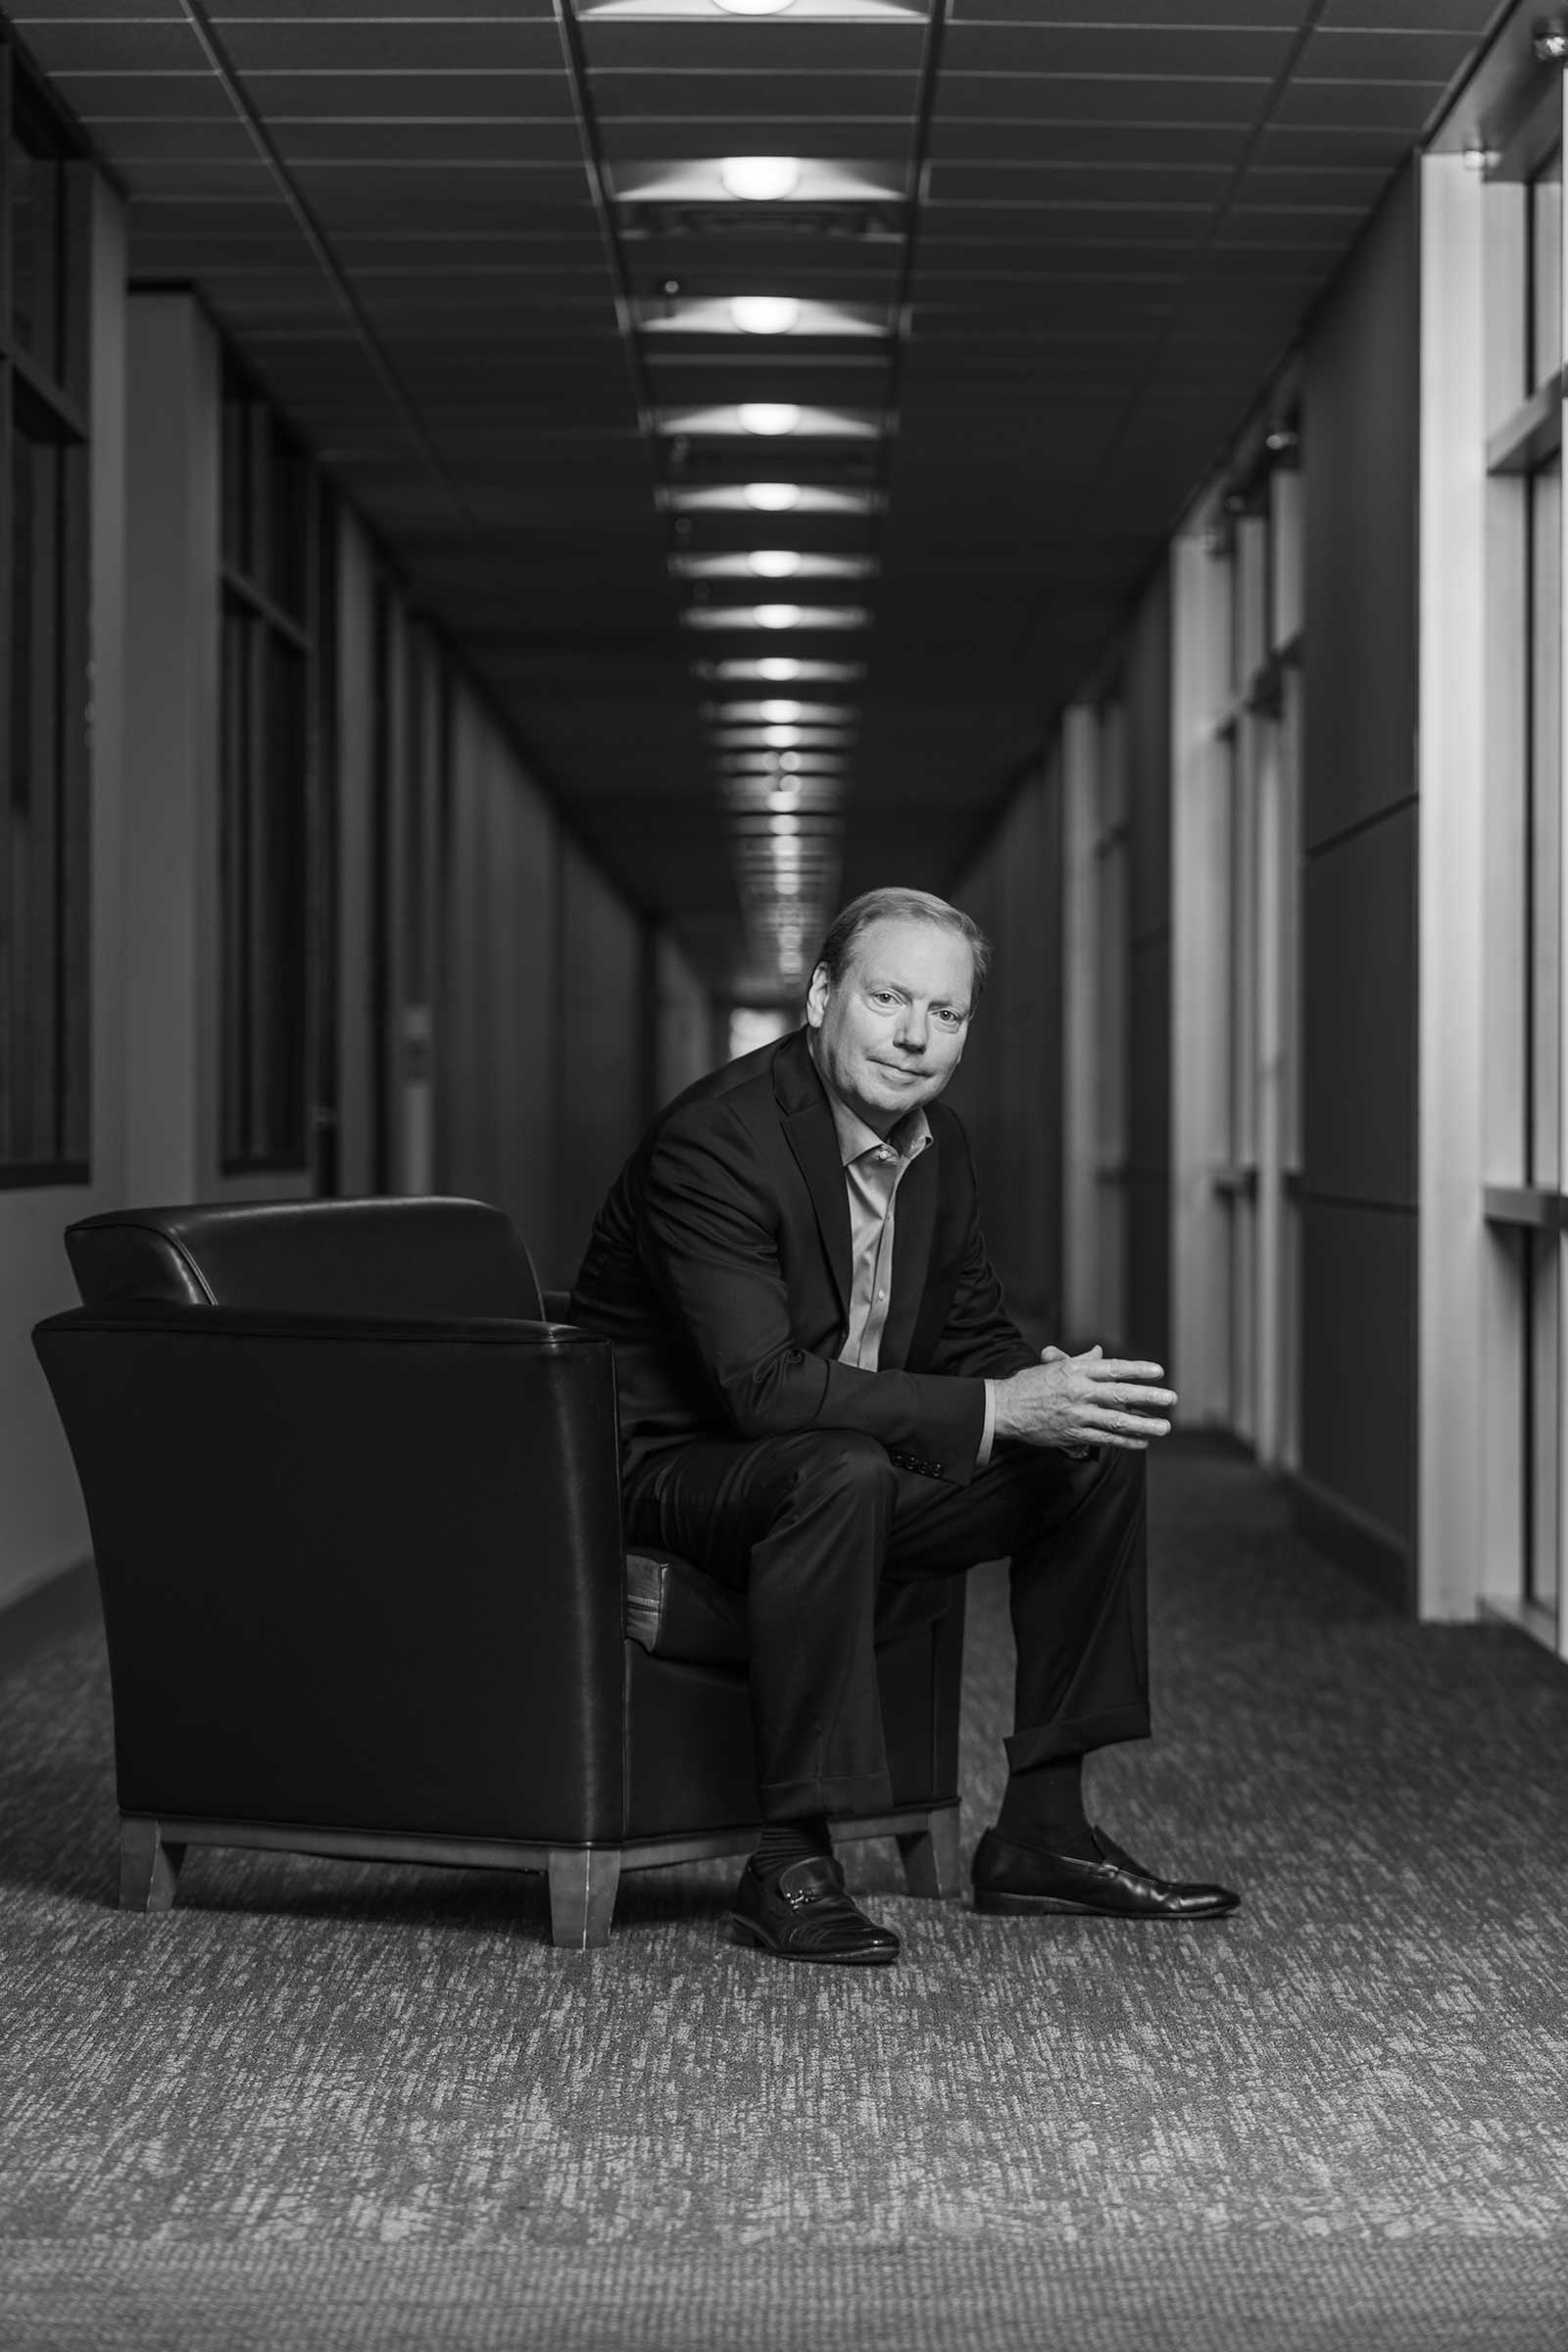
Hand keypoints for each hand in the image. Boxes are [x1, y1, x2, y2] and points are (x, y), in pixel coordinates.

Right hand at [992, 1343, 1176, 1452]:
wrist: (1004, 1409)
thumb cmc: (1029, 1384)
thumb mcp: (1054, 1367)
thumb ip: (1081, 1361)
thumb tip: (1100, 1352)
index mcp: (1075, 1372)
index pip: (1113, 1368)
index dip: (1137, 1370)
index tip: (1159, 1371)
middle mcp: (1079, 1392)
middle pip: (1120, 1394)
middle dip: (1149, 1397)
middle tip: (1171, 1399)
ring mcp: (1077, 1415)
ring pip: (1117, 1421)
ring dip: (1144, 1425)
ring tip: (1164, 1427)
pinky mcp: (1073, 1434)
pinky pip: (1104, 1439)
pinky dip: (1125, 1441)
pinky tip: (1142, 1442)